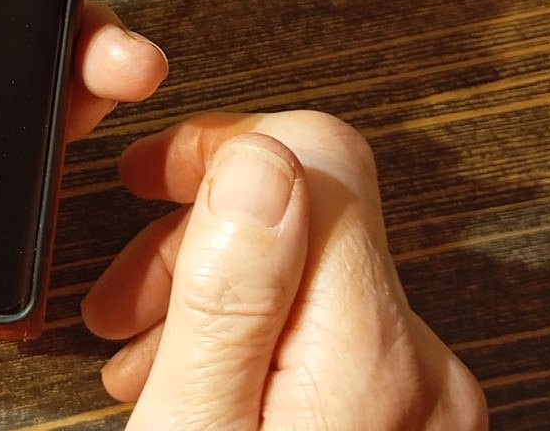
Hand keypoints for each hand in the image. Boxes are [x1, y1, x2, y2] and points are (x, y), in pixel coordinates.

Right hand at [82, 111, 488, 430]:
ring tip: (145, 357)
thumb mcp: (192, 428)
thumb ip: (228, 295)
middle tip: (126, 298)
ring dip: (220, 288)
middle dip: (202, 231)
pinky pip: (329, 338)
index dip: (222, 147)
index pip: (321, 155)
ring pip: (314, 274)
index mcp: (368, 355)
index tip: (153, 179)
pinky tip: (204, 385)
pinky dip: (256, 342)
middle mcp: (420, 368)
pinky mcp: (406, 425)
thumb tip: (259, 157)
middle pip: (312, 214)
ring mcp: (422, 401)